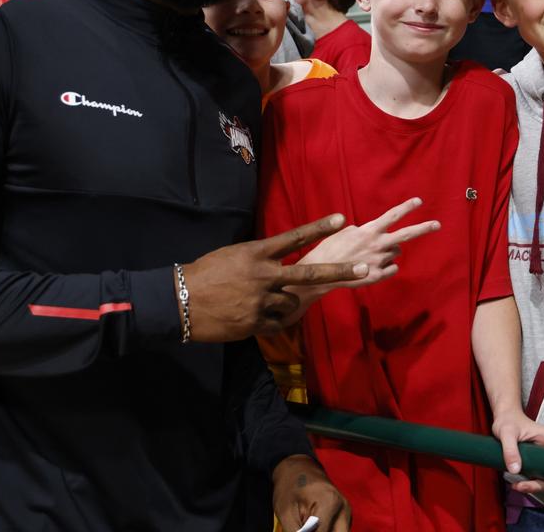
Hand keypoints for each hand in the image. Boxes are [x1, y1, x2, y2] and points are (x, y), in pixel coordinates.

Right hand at [182, 213, 367, 341]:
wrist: (179, 301)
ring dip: (283, 303)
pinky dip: (269, 320)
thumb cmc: (205, 274)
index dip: (318, 228)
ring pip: (291, 303)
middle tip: (364, 268)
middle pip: (310, 273)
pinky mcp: (255, 323)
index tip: (341, 219)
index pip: (294, 238)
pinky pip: (276, 323)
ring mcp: (262, 301)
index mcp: (257, 254)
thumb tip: (280, 263)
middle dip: (339, 271)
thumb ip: (260, 259)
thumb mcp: (234, 255)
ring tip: (257, 301)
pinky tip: (250, 316)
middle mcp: (264, 276)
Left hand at [272, 455, 349, 531]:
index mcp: (330, 504)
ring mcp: (347, 512)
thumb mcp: (286, 513)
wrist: (298, 469)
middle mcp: (344, 508)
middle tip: (301, 529)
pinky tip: (313, 528)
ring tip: (306, 526)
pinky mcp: (345, 516)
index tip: (296, 530)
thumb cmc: (289, 488)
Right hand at [298, 197, 439, 292]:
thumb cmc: (332, 248)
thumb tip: (379, 233)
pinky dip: (386, 266)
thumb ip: (366, 231)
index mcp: (369, 231)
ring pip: (395, 252)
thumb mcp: (347, 232)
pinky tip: (372, 266)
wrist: (321, 272)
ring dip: (389, 251)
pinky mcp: (377, 276)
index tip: (419, 201)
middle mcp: (377, 245)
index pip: (392, 216)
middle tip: (437, 224)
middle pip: (406, 234)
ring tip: (370, 253)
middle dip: (423, 228)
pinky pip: (392, 268)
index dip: (407, 207)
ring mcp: (379, 262)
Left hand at [493, 409, 543, 495]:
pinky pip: (537, 478)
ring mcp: (541, 458)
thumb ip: (510, 450)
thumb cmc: (508, 421)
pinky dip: (530, 485)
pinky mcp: (534, 465)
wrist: (503, 420)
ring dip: (538, 486)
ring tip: (520, 487)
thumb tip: (516, 470)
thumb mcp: (507, 433)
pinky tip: (518, 485)